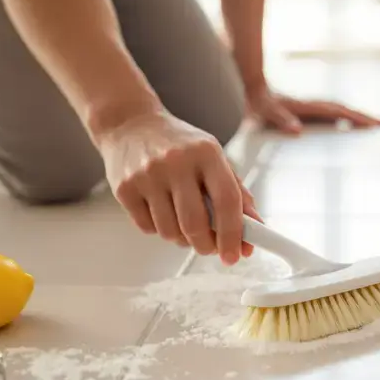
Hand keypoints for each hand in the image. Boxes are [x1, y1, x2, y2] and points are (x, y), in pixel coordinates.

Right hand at [97, 111, 260, 263]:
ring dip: (181, 239)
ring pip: (170, 231)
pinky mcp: (124, 188)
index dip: (233, 234)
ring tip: (183, 222)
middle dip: (206, 246)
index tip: (235, 256)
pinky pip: (147, 228)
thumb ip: (237, 193)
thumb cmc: (180, 146)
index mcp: (206, 152)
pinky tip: (160, 210)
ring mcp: (147, 175)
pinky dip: (159, 229)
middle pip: (195, 224)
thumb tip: (255, 231)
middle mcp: (175, 162)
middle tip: (210, 248)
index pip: (227, 200)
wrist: (130, 124)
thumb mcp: (213, 158)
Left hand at [246, 87, 379, 135]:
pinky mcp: (311, 112)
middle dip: (366, 118)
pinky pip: (334, 116)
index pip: (339, 113)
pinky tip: (352, 127)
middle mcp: (316, 106)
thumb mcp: (268, 112)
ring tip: (377, 125)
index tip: (374, 124)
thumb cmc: (260, 104)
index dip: (357, 119)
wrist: (255, 89)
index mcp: (310, 107)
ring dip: (359, 118)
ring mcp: (315, 108)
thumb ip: (281, 120)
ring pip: (342, 112)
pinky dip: (347, 119)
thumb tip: (298, 130)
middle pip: (347, 111)